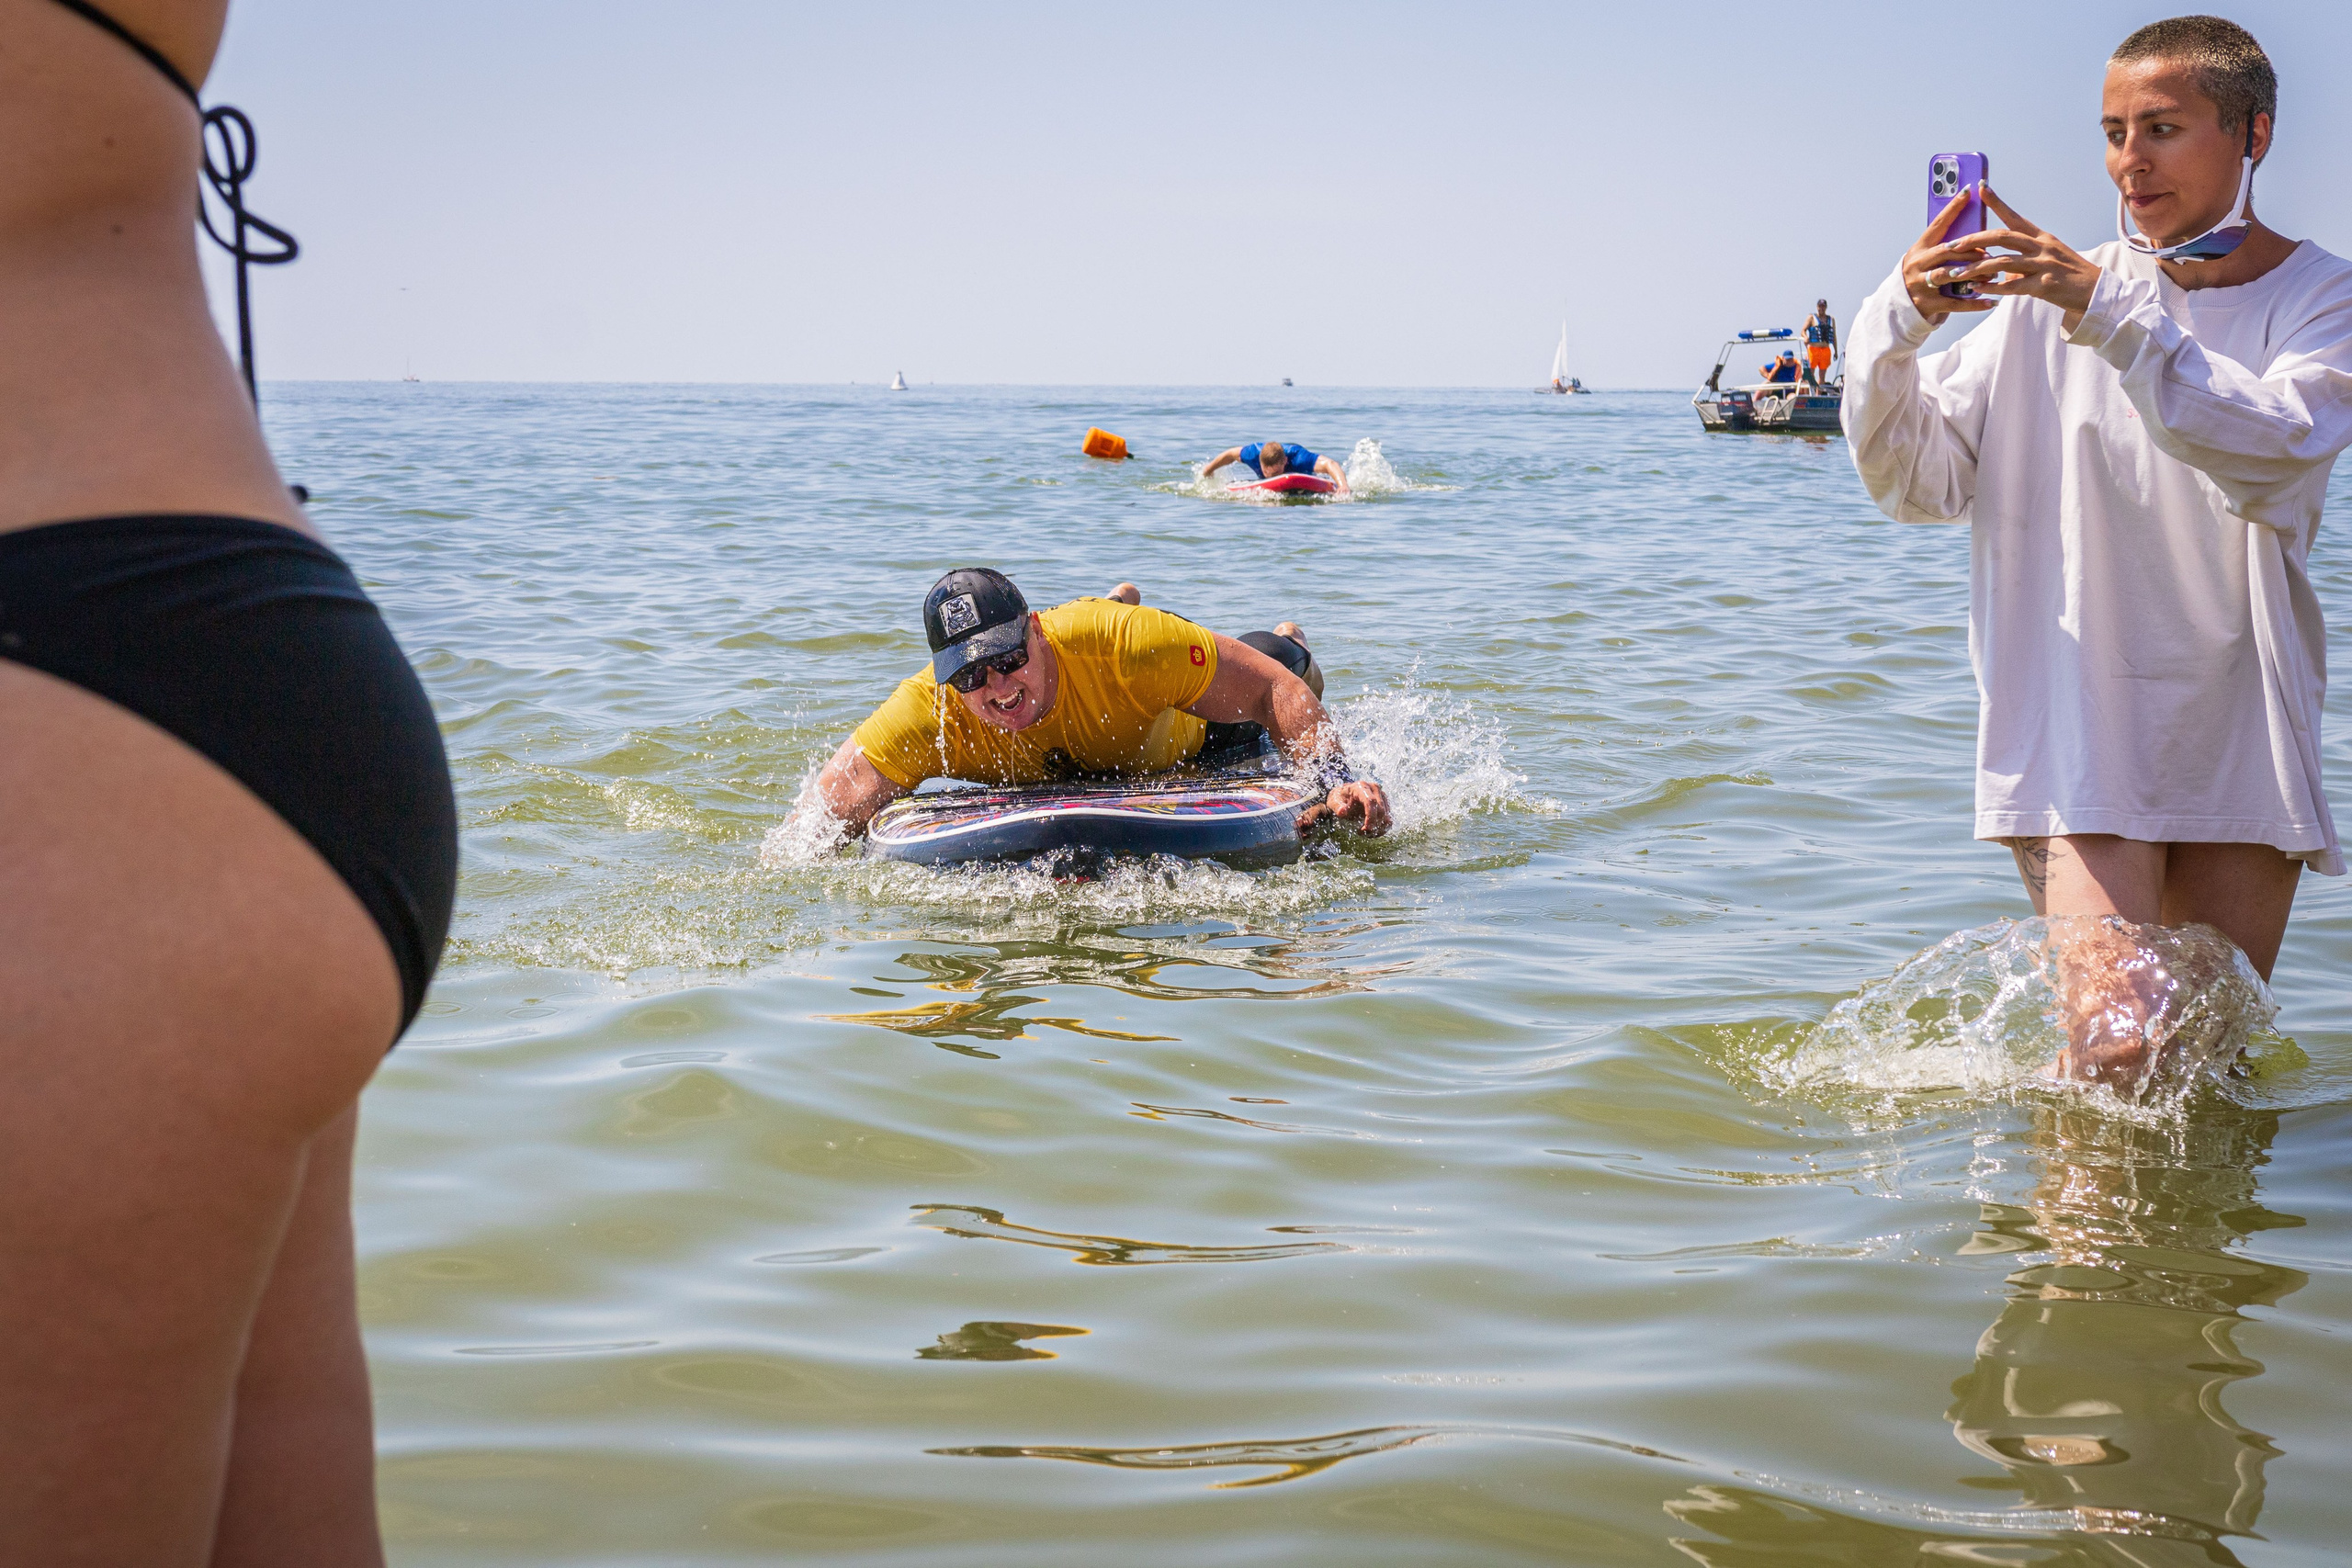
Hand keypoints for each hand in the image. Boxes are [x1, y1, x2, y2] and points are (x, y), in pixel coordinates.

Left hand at [1298, 779, 1389, 837]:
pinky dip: (1381, 829)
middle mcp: (1374, 788)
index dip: (1370, 816)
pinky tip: (1371, 832)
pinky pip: (1388, 821)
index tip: (1367, 829)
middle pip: (1380, 811)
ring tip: (1364, 833)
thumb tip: (1342, 812)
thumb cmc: (1339, 799)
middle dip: (1372, 825)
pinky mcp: (1385, 804)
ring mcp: (1382, 796)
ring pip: (1386, 817)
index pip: (1371, 801)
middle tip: (1360, 832)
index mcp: (1361, 786)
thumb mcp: (1334, 803)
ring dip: (1377, 829)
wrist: (1344, 796)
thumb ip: (1337, 807)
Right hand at [1901, 186, 1997, 324]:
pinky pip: (1955, 303)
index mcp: (1919, 249)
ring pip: (1950, 274)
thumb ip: (1944, 247)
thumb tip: (1974, 231)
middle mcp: (1917, 265)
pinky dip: (1975, 303)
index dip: (1952, 208)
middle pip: (1947, 250)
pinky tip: (1991, 302)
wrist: (1897, 308)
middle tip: (1990, 251)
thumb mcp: (1925, 258)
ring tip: (1992, 274)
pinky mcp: (1927, 304)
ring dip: (1974, 273)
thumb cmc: (1920, 277)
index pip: (1937, 225)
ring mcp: (1920, 285)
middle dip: (1970, 250)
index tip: (1968, 192)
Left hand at [1944, 187, 2100, 333]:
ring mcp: (2043, 265)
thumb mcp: (2046, 260)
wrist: (2095, 291)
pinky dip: (1992, 288)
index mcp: (2041, 237)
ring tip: (1955, 275)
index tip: (1980, 188)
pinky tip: (1976, 290)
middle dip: (1974, 240)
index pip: (2014, 217)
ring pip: (2003, 262)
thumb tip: (2001, 270)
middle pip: (2003, 237)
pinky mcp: (2044, 285)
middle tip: (1951, 245)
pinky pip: (2012, 286)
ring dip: (1976, 268)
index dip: (1996, 202)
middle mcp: (2042, 247)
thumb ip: (2023, 261)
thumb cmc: (2068, 275)